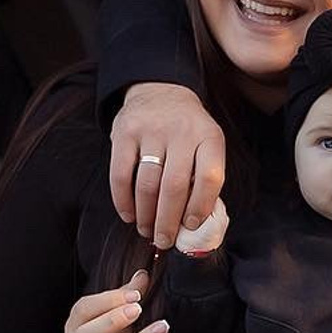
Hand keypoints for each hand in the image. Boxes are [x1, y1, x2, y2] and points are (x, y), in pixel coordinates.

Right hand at [109, 83, 226, 249]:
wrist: (161, 91)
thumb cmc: (187, 131)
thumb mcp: (205, 144)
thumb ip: (203, 177)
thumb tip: (192, 225)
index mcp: (209, 137)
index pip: (210, 177)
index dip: (201, 207)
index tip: (190, 226)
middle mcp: (181, 132)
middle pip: (175, 187)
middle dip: (168, 222)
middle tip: (164, 241)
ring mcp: (151, 130)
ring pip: (147, 184)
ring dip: (146, 216)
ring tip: (147, 231)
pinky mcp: (125, 133)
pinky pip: (121, 175)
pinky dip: (123, 201)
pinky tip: (129, 215)